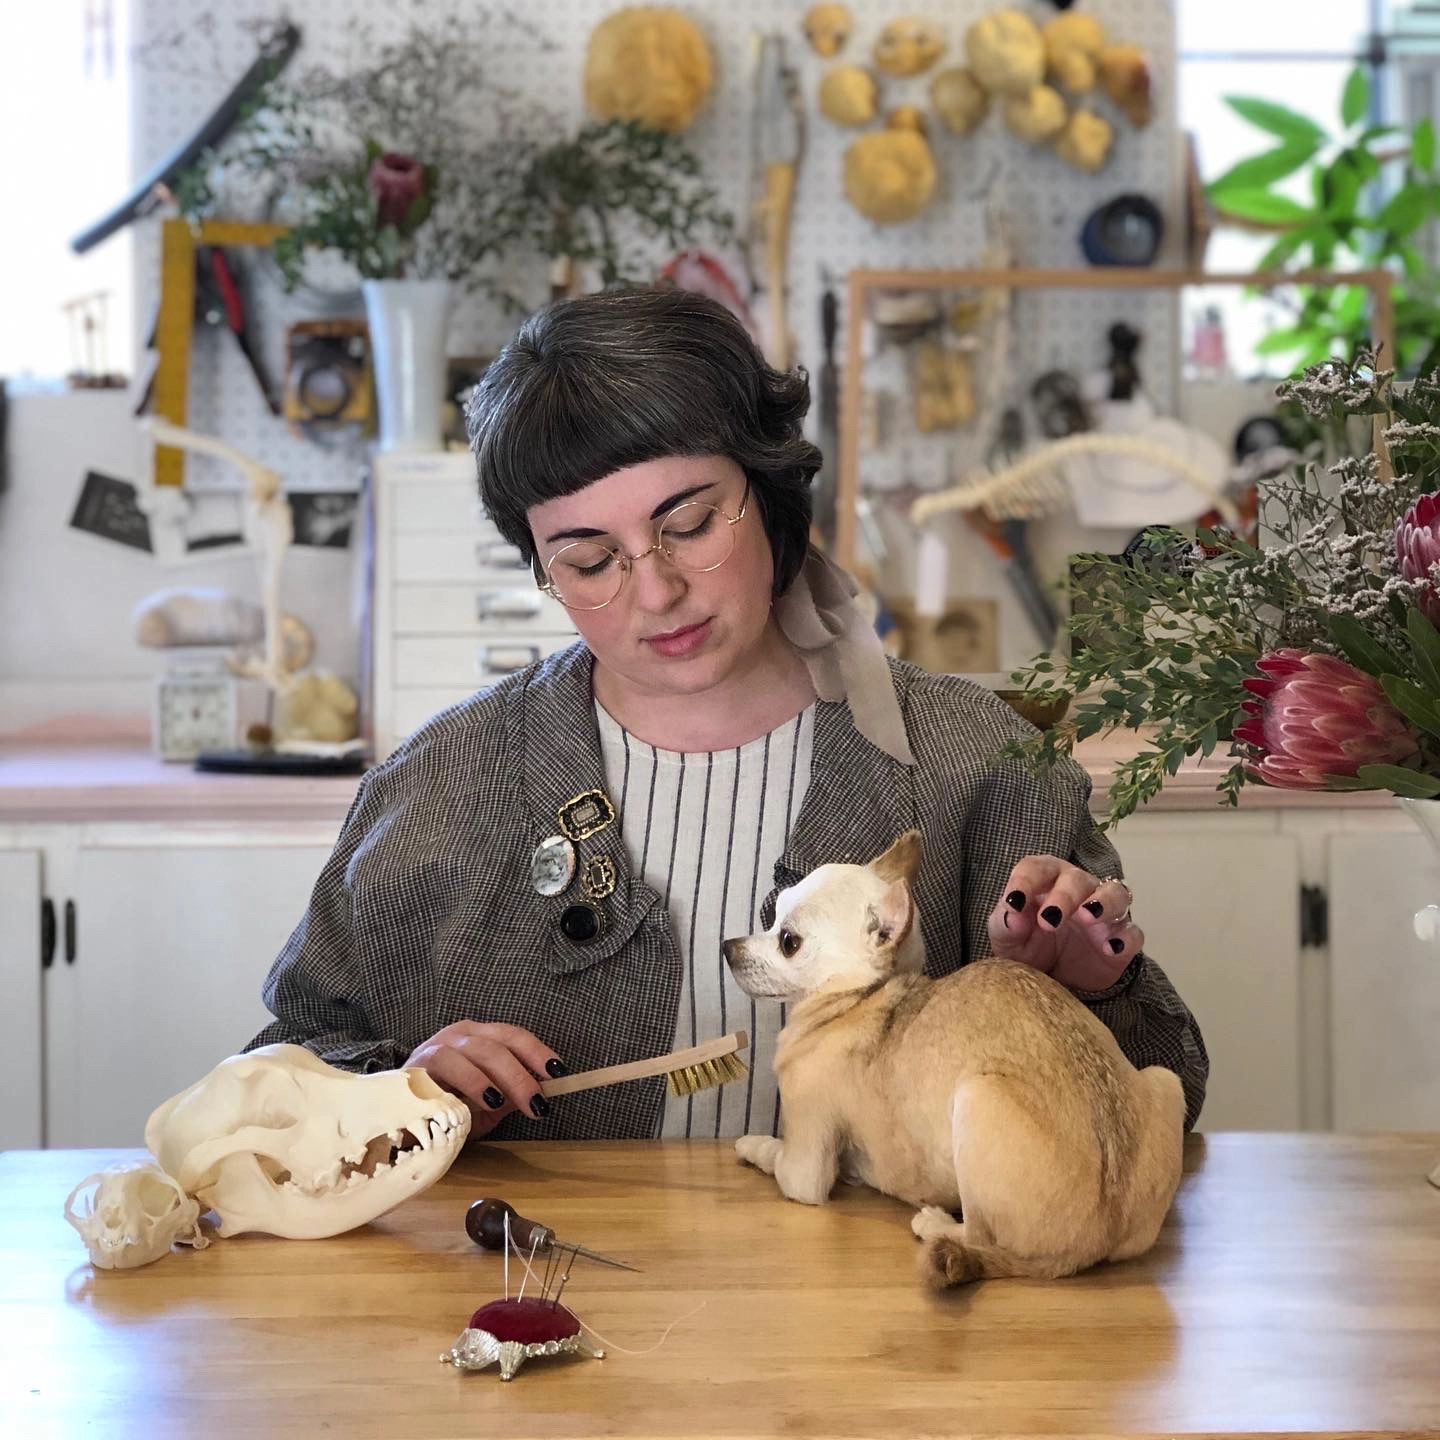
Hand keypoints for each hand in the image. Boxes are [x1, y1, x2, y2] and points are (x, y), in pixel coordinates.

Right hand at [405, 1022, 565, 1138]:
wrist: (394, 1118)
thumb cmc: (443, 1108)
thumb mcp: (484, 1104)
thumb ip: (509, 1097)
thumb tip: (541, 1096)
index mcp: (479, 1037)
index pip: (513, 1036)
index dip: (537, 1052)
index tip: (559, 1072)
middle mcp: (460, 1034)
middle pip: (499, 1044)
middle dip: (523, 1073)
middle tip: (539, 1103)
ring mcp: (438, 1045)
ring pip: (478, 1051)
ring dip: (501, 1077)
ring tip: (515, 1103)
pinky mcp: (418, 1062)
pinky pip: (449, 1064)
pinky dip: (471, 1080)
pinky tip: (485, 1100)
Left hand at [986, 855, 1141, 992]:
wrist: (1052, 980)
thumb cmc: (1026, 947)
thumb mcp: (1006, 939)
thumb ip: (1005, 923)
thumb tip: (1011, 913)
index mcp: (1045, 881)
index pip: (1036, 867)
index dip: (1025, 880)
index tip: (1014, 902)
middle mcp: (1078, 890)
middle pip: (1077, 878)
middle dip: (1064, 896)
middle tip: (1050, 920)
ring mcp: (1104, 913)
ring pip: (1116, 893)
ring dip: (1103, 902)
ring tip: (1088, 917)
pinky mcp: (1121, 939)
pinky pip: (1132, 932)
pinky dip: (1125, 938)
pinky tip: (1111, 948)